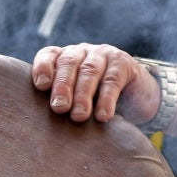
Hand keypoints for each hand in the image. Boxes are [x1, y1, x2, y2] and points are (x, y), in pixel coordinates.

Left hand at [31, 43, 159, 124]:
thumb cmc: (96, 102)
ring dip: (83, 94)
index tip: (40, 85)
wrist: (136, 98)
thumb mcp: (76, 101)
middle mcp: (81, 52)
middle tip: (59, 108)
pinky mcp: (123, 63)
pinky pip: (112, 79)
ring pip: (89, 70)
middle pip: (68, 63)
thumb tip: (40, 125)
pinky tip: (103, 116)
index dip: (43, 67)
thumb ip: (61, 104)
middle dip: (62, 86)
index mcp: (64, 58)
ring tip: (79, 116)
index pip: (49, 55)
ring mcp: (103, 54)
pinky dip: (107, 98)